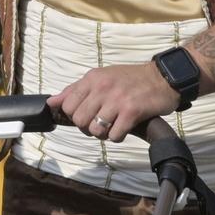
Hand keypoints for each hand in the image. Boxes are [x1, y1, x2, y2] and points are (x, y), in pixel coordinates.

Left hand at [48, 63, 179, 143]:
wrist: (163, 78)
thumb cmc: (130, 80)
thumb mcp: (100, 78)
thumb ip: (75, 90)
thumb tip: (51, 102)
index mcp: (92, 78)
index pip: (67, 106)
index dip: (75, 116)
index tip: (87, 115)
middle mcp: (102, 88)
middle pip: (80, 120)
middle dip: (87, 128)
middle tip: (100, 124)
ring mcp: (117, 100)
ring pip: (95, 130)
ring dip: (103, 134)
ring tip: (113, 126)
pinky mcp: (132, 112)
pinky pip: (114, 136)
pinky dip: (118, 137)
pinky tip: (124, 128)